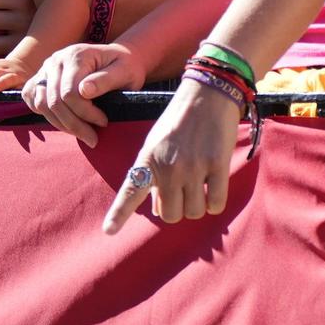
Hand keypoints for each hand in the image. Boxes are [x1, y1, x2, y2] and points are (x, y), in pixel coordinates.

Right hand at [21, 42, 144, 147]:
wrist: (118, 57)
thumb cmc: (125, 66)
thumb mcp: (125, 71)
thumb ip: (105, 80)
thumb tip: (85, 91)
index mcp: (76, 55)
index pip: (69, 93)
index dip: (85, 113)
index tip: (103, 122)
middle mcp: (56, 60)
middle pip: (54, 101)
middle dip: (74, 124)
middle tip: (93, 139)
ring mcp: (46, 68)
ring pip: (42, 104)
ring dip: (61, 124)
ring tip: (82, 133)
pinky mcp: (41, 78)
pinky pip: (33, 100)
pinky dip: (45, 115)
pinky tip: (64, 122)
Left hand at [102, 79, 241, 233]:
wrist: (207, 93)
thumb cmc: (179, 121)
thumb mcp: (157, 144)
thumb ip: (154, 176)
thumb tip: (158, 209)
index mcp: (148, 158)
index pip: (131, 191)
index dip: (119, 214)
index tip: (108, 231)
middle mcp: (168, 165)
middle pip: (170, 214)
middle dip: (177, 208)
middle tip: (182, 190)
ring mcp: (192, 166)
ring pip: (194, 212)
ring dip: (198, 204)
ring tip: (199, 183)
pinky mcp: (216, 164)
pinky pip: (215, 204)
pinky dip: (215, 202)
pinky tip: (213, 185)